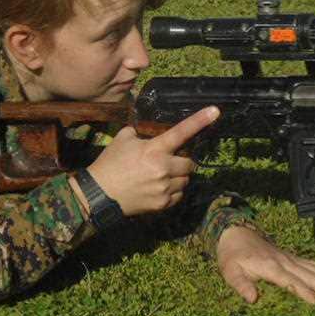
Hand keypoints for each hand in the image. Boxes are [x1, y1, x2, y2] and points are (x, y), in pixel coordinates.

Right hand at [82, 106, 218, 216]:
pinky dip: (173, 191)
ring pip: (185, 180)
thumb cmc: (110, 164)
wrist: (99, 194)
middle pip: (189, 163)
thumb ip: (139, 132)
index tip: (215, 111)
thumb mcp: (122, 139)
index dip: (200, 120)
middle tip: (168, 162)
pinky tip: (158, 188)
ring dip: (178, 177)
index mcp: (155, 149)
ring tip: (160, 176)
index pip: (181, 131)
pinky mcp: (163, 204)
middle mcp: (164, 168)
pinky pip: (179, 195)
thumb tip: (146, 130)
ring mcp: (165, 188)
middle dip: (182, 161)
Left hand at [216, 226, 314, 303]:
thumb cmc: (232, 255)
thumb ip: (241, 285)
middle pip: (310, 275)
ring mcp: (291, 259)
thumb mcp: (230, 271)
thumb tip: (252, 299)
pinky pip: (314, 265)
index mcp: (270, 267)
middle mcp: (285, 262)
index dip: (303, 290)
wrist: (236, 233)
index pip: (290, 280)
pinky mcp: (294, 258)